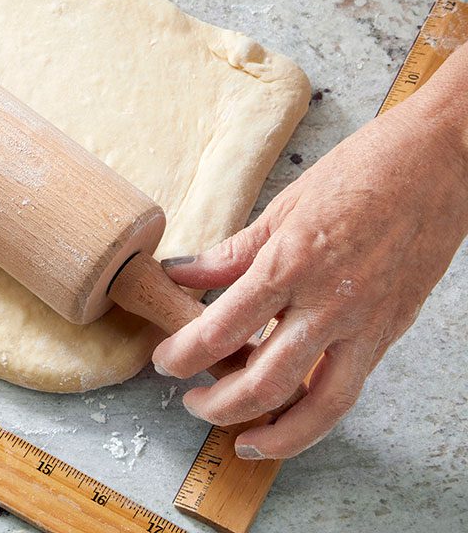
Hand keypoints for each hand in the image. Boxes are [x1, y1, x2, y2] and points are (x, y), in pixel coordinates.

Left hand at [152, 78, 467, 459]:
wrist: (437, 164)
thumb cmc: (361, 173)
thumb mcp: (282, 206)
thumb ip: (229, 253)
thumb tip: (179, 273)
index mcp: (290, 264)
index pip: (222, 329)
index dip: (185, 355)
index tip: (164, 362)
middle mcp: (328, 303)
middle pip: (266, 381)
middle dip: (220, 404)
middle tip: (191, 402)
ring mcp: (365, 324)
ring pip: (318, 405)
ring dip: (274, 433)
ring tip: (241, 438)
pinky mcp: (390, 333)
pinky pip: (349, 389)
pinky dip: (316, 414)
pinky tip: (289, 415)